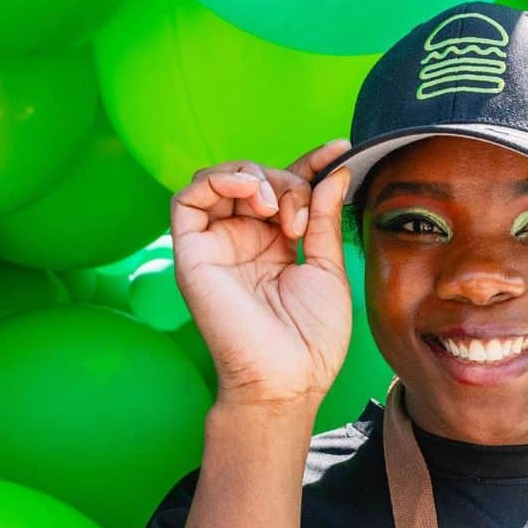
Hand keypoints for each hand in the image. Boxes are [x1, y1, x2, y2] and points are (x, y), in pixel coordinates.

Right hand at [170, 139, 352, 410]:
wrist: (286, 379)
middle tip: (302, 218)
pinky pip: (188, 199)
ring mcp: (216, 246)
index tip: (338, 148)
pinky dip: (217, 180)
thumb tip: (335, 172)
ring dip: (253, 177)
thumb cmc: (310, 340)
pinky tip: (250, 191)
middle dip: (287, 181)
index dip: (309, 164)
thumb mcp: (328, 269)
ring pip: (221, 181)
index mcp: (276, 247)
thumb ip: (325, 219)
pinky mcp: (192, 253)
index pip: (286, 190)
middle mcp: (244, 242)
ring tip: (276, 206)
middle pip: (258, 180)